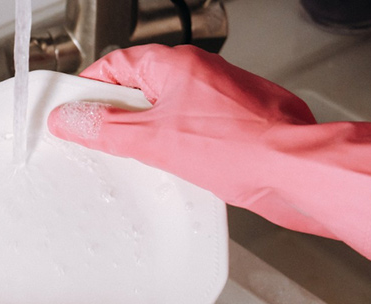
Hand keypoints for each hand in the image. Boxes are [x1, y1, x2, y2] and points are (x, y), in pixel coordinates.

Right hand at [48, 44, 370, 299]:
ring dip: (152, 135)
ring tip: (145, 160)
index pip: (115, 64)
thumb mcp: (153, 141)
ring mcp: (224, 98)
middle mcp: (202, 74)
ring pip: (170, 111)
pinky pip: (195, 130)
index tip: (72, 110)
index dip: (89, 87)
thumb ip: (105, 129)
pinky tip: (179, 170)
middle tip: (102, 141)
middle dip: (120, 116)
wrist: (298, 171)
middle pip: (142, 88)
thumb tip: (71, 119)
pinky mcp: (239, 124)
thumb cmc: (243, 148)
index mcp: (176, 64)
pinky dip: (180, 148)